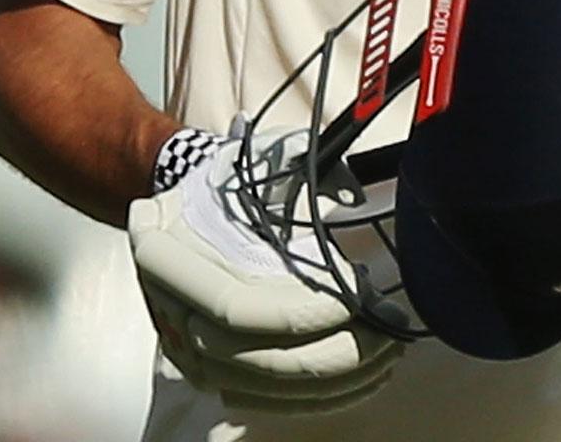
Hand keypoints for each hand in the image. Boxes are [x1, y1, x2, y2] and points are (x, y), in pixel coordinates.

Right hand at [129, 126, 404, 412]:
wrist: (177, 200)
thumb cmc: (229, 177)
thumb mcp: (259, 160)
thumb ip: (303, 177)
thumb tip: (355, 195)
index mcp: (170, 257)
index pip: (242, 308)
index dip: (307, 311)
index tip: (362, 295)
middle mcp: (172, 312)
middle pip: (256, 358)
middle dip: (335, 352)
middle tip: (390, 334)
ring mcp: (184, 348)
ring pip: (263, 386)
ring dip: (333, 380)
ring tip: (385, 354)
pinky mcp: (203, 369)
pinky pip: (259, 399)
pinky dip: (311, 397)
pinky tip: (357, 380)